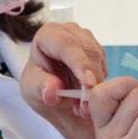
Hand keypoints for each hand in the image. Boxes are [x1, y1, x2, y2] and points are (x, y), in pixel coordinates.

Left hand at [19, 22, 107, 138]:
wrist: (52, 90)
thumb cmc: (38, 85)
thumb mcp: (33, 90)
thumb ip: (42, 89)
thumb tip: (52, 90)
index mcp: (48, 34)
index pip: (67, 45)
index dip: (80, 64)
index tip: (89, 85)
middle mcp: (69, 31)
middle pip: (88, 52)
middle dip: (90, 80)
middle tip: (86, 107)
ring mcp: (86, 38)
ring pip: (99, 60)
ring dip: (96, 85)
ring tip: (83, 108)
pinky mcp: (97, 49)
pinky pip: (104, 67)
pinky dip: (100, 84)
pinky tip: (89, 97)